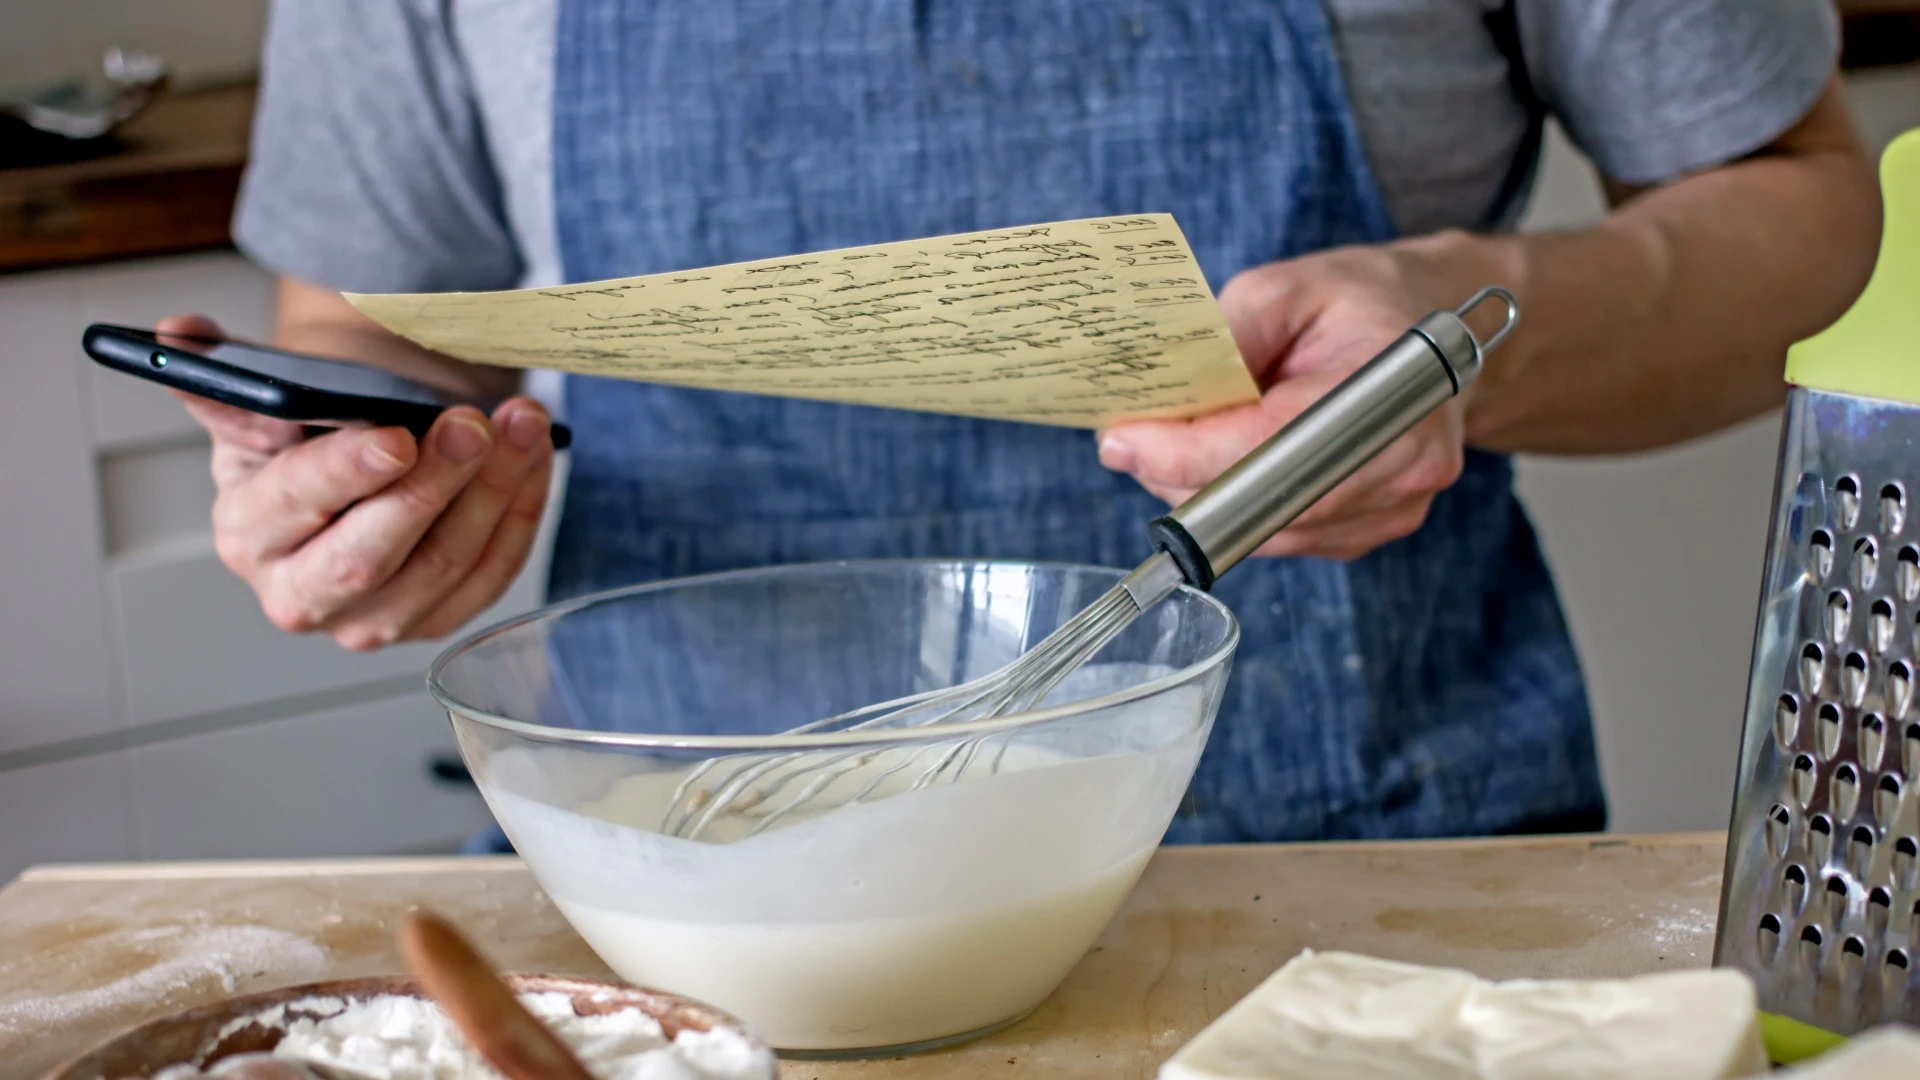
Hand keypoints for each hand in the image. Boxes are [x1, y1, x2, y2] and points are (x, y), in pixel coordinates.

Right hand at [160, 315, 554, 649]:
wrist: (350, 472)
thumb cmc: (304, 440)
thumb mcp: (258, 404)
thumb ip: (223, 374)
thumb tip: (182, 334)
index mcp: (246, 533)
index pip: (295, 504)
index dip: (348, 470)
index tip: (397, 434)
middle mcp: (302, 593)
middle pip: (374, 552)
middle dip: (433, 484)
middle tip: (475, 424)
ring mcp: (373, 620)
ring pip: (445, 564)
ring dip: (495, 490)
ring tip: (522, 424)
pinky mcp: (434, 623)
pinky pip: (491, 576)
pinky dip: (520, 513)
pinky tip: (535, 459)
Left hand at [1096, 244, 1470, 561]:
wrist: (1430, 334)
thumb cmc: (1359, 304)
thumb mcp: (1284, 287)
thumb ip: (1225, 336)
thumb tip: (1164, 397)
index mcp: (1394, 384)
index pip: (1271, 443)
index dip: (1187, 453)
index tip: (1123, 442)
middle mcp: (1404, 460)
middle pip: (1265, 501)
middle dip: (1181, 477)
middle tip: (1134, 442)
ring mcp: (1395, 505)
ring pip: (1267, 531)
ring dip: (1205, 497)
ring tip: (1180, 445)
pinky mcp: (1374, 529)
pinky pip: (1285, 538)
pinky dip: (1240, 508)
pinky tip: (1227, 465)